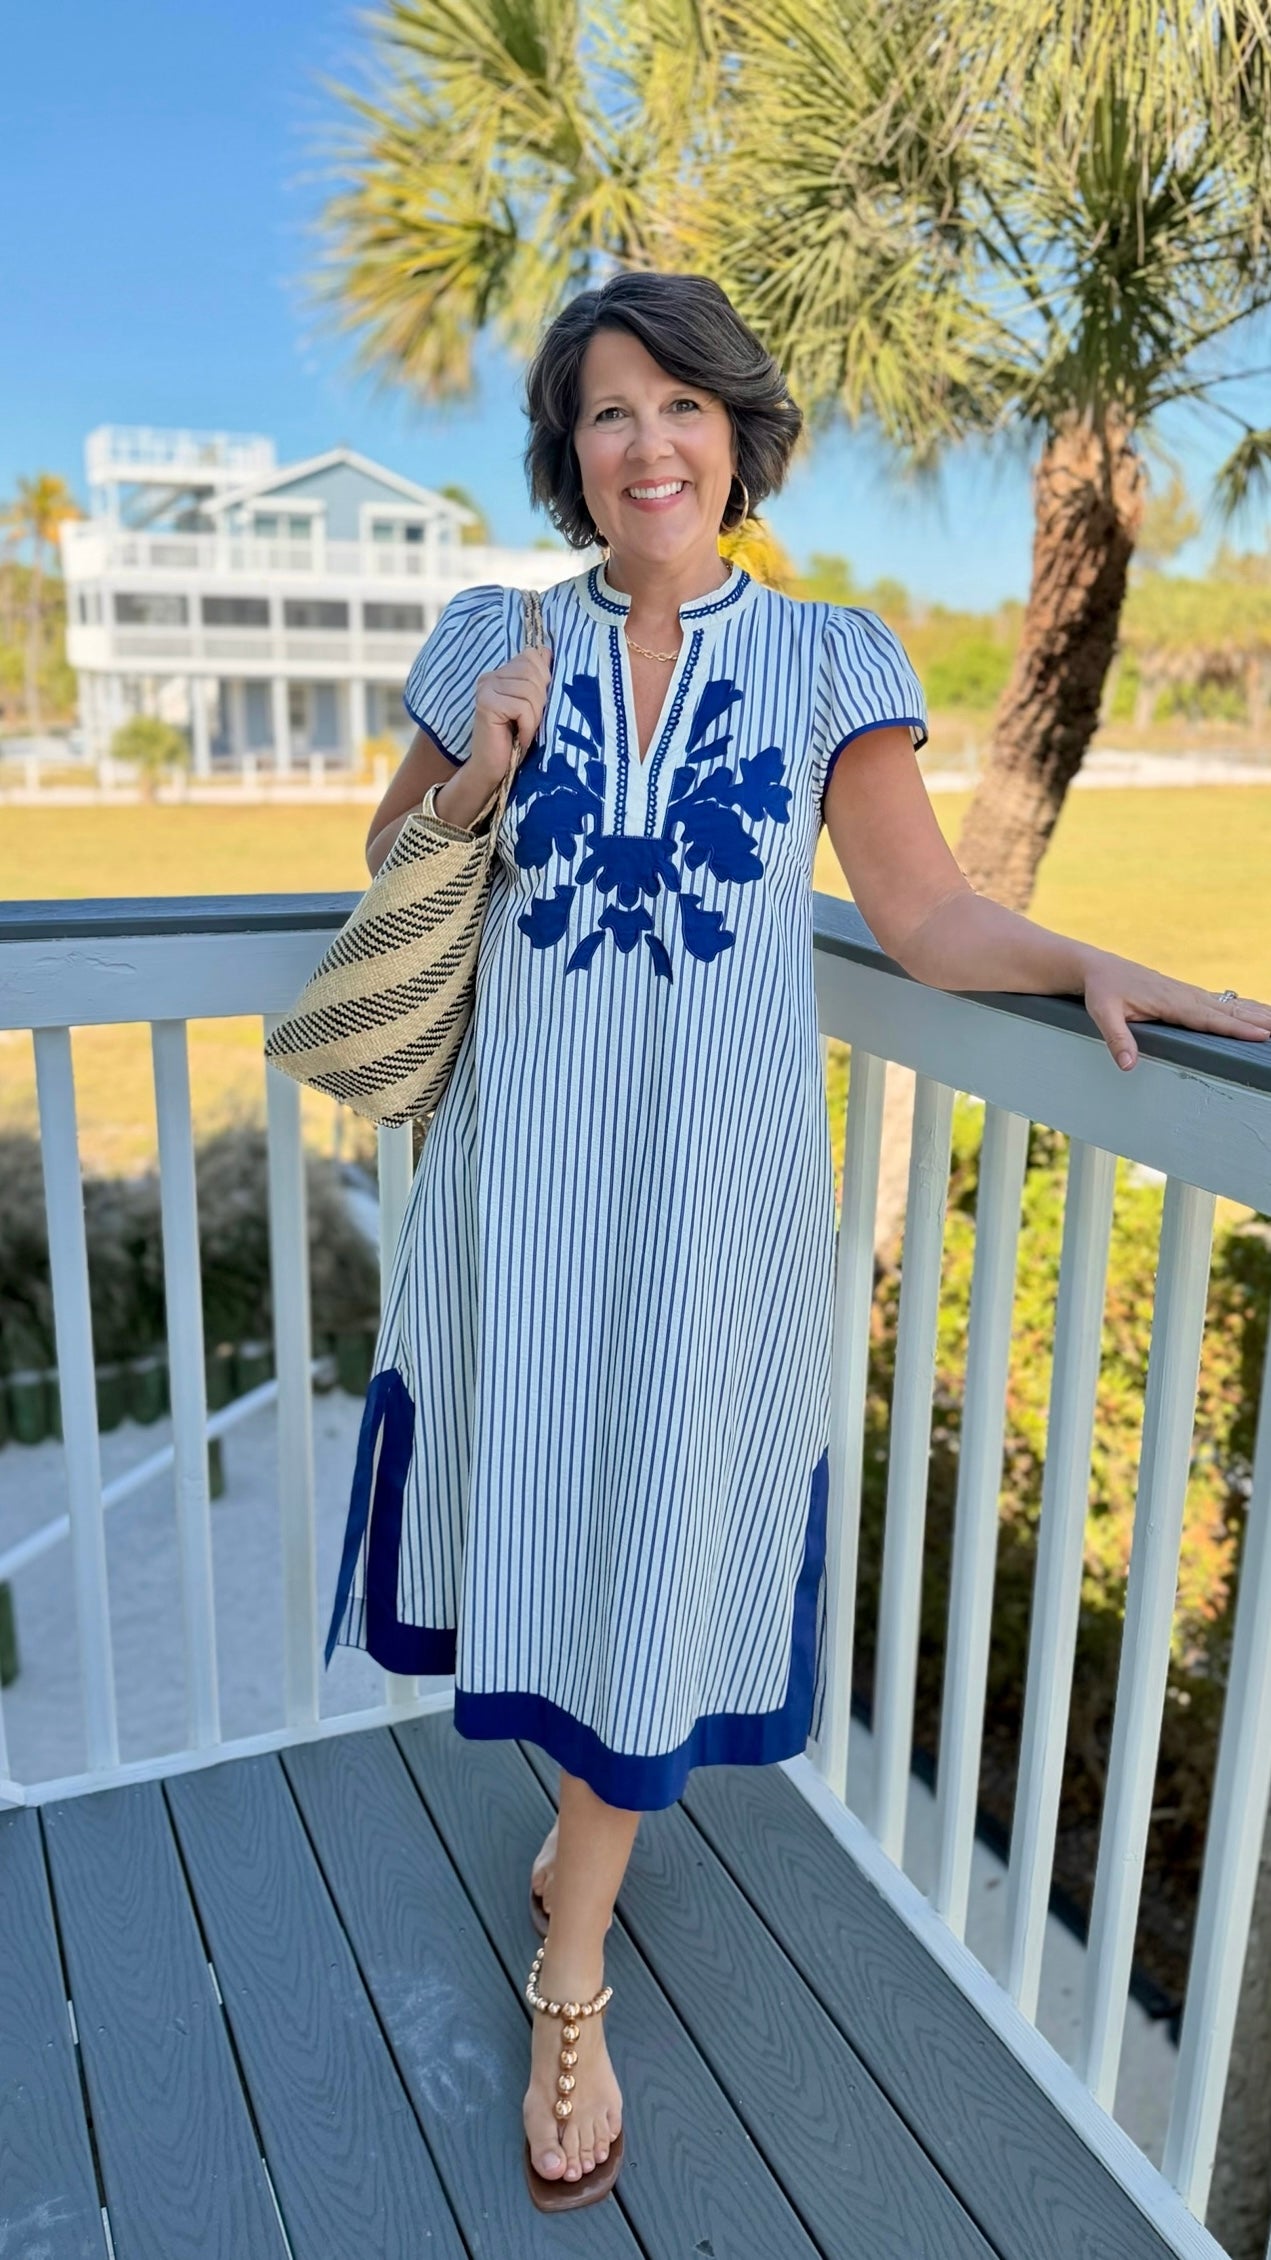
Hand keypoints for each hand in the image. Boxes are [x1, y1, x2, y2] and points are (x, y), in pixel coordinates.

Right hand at [470, 644, 552, 782]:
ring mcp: (486, 689)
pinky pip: (522, 707)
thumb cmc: (515, 739)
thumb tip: (547, 652)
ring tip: (526, 732)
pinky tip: (521, 738)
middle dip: (540, 701)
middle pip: (533, 672)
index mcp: (501, 673)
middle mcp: (490, 677)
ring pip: (529, 691)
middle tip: (531, 723)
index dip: (544, 680)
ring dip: (535, 717)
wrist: (493, 769)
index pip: (532, 656)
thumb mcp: (533, 706)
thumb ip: (538, 680)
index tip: (537, 706)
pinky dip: (528, 726)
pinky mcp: (486, 704)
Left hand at [1082, 949, 1270, 1070]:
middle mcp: (1184, 996)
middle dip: (1255, 1019)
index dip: (1235, 1027)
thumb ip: (1117, 1038)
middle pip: (1227, 1010)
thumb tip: (1128, 1065)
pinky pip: (1218, 1001)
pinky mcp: (1185, 994)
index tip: (1260, 1034)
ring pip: (1227, 1004)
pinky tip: (1252, 1011)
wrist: (1098, 968)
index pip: (1209, 1018)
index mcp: (1170, 1002)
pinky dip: (1239, 1006)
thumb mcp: (1103, 1013)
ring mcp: (1186, 993)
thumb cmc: (1101, 990)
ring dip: (1253, 1012)